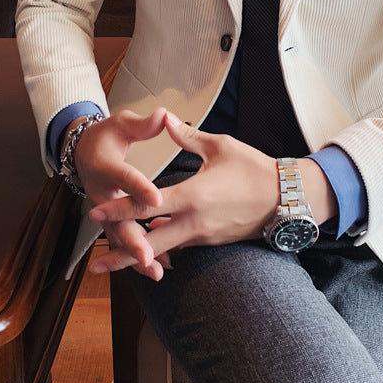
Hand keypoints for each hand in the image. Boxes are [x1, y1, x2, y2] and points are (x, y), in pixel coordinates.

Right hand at [71, 108, 167, 278]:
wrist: (82, 153)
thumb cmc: (106, 138)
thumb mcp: (120, 124)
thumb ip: (142, 124)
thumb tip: (164, 115)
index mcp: (105, 166)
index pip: (123, 178)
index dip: (138, 188)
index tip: (156, 198)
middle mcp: (102, 194)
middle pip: (116, 219)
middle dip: (132, 238)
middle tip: (148, 254)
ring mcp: (104, 211)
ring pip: (118, 237)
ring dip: (134, 255)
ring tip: (156, 269)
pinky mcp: (110, 221)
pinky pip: (122, 241)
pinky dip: (136, 256)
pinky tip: (158, 267)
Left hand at [87, 112, 336, 276]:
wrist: (287, 198)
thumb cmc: (254, 168)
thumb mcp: (220, 146)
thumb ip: (187, 136)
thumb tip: (164, 118)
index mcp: (193, 196)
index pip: (148, 206)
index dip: (120, 210)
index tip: (95, 215)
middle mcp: (195, 222)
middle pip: (150, 243)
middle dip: (121, 255)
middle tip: (95, 264)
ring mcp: (204, 236)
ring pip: (165, 248)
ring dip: (140, 253)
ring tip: (114, 259)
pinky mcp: (212, 241)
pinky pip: (181, 245)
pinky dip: (163, 247)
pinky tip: (150, 246)